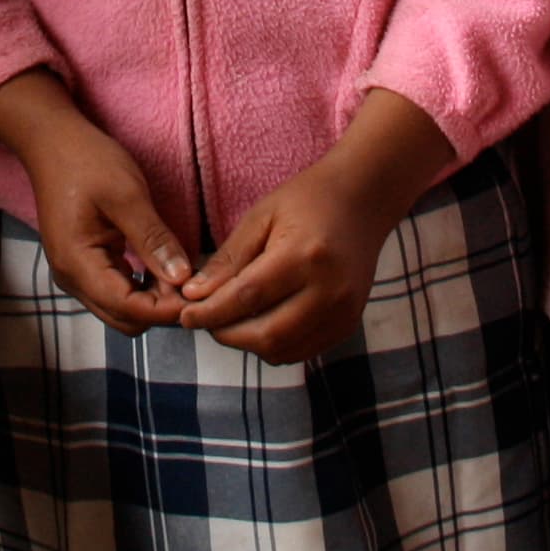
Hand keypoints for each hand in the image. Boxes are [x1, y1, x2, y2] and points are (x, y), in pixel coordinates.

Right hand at [0, 72, 193, 330]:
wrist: (52, 141)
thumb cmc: (87, 161)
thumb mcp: (127, 195)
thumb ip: (154, 239)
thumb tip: (183, 278)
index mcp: (78, 264)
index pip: (128, 309)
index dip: (166, 309)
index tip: (200, 295)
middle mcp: (72, 278)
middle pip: (124, 318)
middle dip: (162, 308)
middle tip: (195, 282)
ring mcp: (76, 274)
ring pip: (121, 309)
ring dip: (153, 299)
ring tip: (182, 273)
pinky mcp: (83, 266)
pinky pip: (116, 291)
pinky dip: (142, 287)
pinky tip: (161, 267)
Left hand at [180, 90, 447, 363]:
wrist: (364, 200)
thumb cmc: (307, 200)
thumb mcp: (260, 218)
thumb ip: (228, 261)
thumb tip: (194, 297)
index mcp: (305, 256)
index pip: (247, 298)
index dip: (211, 313)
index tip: (185, 315)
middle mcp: (329, 290)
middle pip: (267, 335)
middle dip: (227, 334)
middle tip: (204, 320)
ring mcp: (344, 311)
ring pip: (283, 350)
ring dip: (248, 344)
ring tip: (229, 321)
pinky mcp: (348, 323)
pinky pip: (302, 350)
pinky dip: (273, 346)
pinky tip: (258, 324)